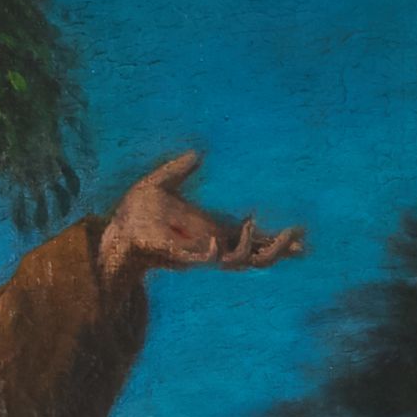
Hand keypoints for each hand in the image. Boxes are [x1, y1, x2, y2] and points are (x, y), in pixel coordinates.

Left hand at [99, 148, 304, 279]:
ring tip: (251, 224)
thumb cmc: (136, 213)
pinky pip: (202, 261)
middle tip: (299, 238)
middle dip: (279, 250)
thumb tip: (195, 154)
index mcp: (213, 229)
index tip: (303, 237)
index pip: (253, 240)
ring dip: (250, 247)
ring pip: (236, 262)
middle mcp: (211, 244)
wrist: (112, 230)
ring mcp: (197, 253)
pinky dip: (213, 254)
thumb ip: (180, 169)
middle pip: (256, 257)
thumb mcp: (162, 183)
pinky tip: (217, 242)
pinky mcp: (178, 256)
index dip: (277, 241)